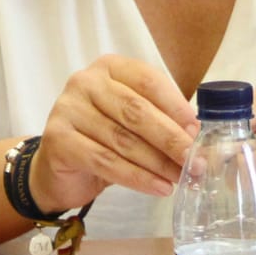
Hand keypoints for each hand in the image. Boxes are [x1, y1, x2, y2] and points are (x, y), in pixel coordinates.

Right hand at [31, 55, 197, 213]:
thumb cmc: (104, 138)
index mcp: (110, 67)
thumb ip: (162, 120)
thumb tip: (197, 135)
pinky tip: (159, 187)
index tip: (196, 131)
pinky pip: (106, 161)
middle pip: (136, 111)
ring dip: (158, 163)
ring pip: (123, 140)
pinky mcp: (58, 140)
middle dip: (170, 139)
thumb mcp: (135, 122)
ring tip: (180, 177)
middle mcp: (85, 82)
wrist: (59, 168)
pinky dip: (137, 177)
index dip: (176, 106)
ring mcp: (67, 109)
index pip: (149, 81)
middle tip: (194, 161)